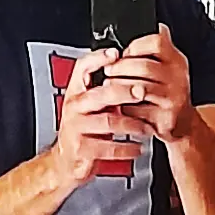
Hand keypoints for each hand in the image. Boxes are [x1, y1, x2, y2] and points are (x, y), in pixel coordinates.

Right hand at [53, 46, 153, 186]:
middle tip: (142, 91)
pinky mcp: (81, 149)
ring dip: (133, 124)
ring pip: (108, 121)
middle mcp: (74, 107)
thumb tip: (134, 69)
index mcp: (76, 92)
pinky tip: (138, 147)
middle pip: (101, 94)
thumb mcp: (92, 106)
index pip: (83, 68)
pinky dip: (127, 148)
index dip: (98, 59)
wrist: (67, 161)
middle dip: (124, 91)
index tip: (116, 54)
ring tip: (147, 128)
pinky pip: (109, 147)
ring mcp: (76, 127)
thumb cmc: (85, 129)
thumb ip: (107, 90)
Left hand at [103, 24, 195, 143]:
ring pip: (139, 88)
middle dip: (120, 68)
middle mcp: (178, 78)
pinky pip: (137, 110)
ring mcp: (172, 99)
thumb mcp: (169, 65)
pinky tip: (121, 105)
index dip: (135, 45)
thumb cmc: (169, 92)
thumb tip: (155, 25)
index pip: (157, 42)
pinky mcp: (164, 118)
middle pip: (144, 66)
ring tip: (110, 86)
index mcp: (177, 60)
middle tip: (109, 71)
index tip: (123, 52)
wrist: (183, 124)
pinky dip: (124, 108)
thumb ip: (160, 46)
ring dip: (118, 87)